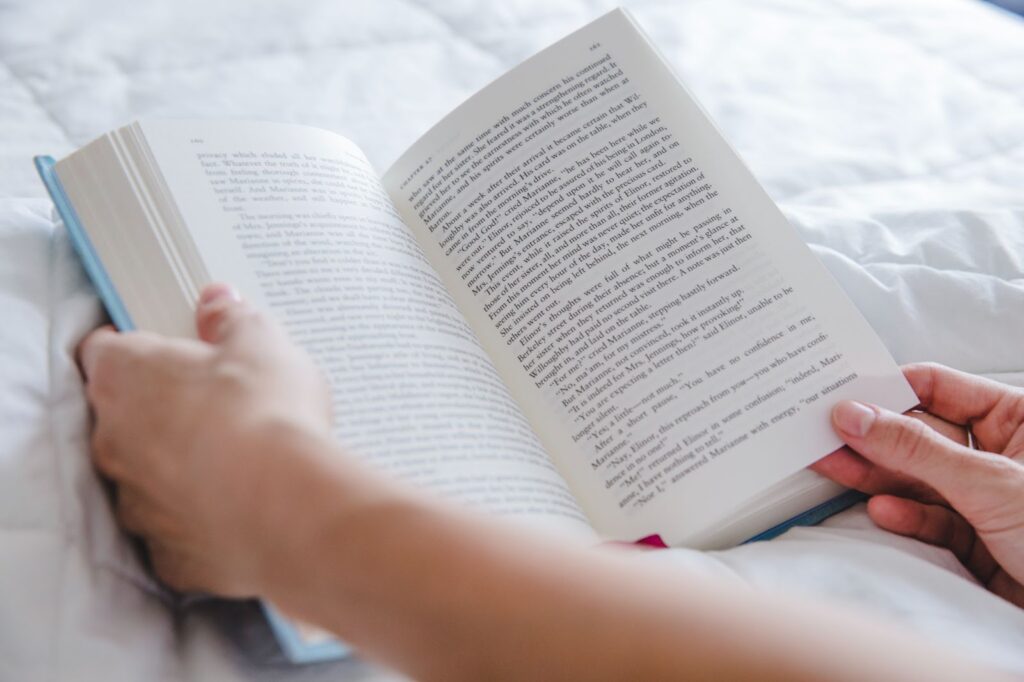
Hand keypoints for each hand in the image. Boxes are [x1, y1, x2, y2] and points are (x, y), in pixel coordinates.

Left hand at [79, 284, 332, 595]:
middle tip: (220, 400)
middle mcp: (114, 441)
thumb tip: (219, 304)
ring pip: (149, 476)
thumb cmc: (266, 417)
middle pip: (126, 416)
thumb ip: (233, 320)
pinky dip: (204, 517)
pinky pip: (178, 528)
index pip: (105, 350)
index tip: (171, 345)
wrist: (288, 507)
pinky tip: (244, 505)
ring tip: (242, 457)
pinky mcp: (167, 552)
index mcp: (125, 378)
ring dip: (183, 466)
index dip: (137, 344)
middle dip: (165, 408)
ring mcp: (136, 502)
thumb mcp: (261, 343)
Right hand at [812, 363, 1023, 606]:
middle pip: (920, 432)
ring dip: (876, 474)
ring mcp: (987, 495)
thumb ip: (916, 449)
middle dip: (873, 435)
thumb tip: (855, 414)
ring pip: (918, 476)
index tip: (840, 395)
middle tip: (822, 432)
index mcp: (1019, 418)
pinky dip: (906, 516)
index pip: (938, 386)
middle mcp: (1001, 451)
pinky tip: (882, 510)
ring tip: (831, 466)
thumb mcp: (989, 482)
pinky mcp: (977, 539)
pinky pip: (931, 518)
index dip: (887, 388)